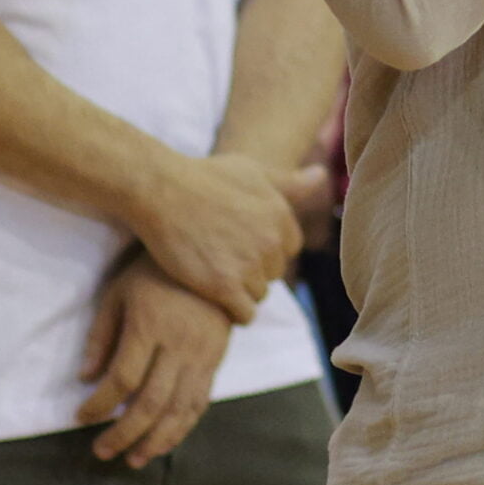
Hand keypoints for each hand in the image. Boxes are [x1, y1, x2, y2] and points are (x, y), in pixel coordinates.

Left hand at [78, 251, 232, 466]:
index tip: (81, 417)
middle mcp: (179, 342)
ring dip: (156, 439)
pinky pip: (201, 400)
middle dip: (123, 433)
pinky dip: (183, 426)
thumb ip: (101, 335)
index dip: (99, 404)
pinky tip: (165, 440)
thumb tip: (85, 378)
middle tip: (102, 451)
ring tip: (134, 458)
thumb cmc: (154, 271)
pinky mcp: (217, 357)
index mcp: (150, 323)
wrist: (212, 253)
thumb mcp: (119, 292)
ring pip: (180, 408)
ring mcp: (203, 352)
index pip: (122, 378)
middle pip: (151, 401)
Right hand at [130, 153, 318, 324]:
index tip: (243, 246)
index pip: (290, 248)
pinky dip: (234, 312)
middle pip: (274, 272)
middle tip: (225, 263)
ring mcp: (249, 265)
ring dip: (241, 291)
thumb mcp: (252, 171)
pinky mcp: (224, 286)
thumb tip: (320, 175)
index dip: (266, 249)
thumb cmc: (205, 176)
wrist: (163, 191)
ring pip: (259, 294)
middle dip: (254, 270)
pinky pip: (245, 314)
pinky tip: (217, 301)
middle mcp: (271, 241)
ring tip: (216, 279)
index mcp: (281, 215)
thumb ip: (288, 182)